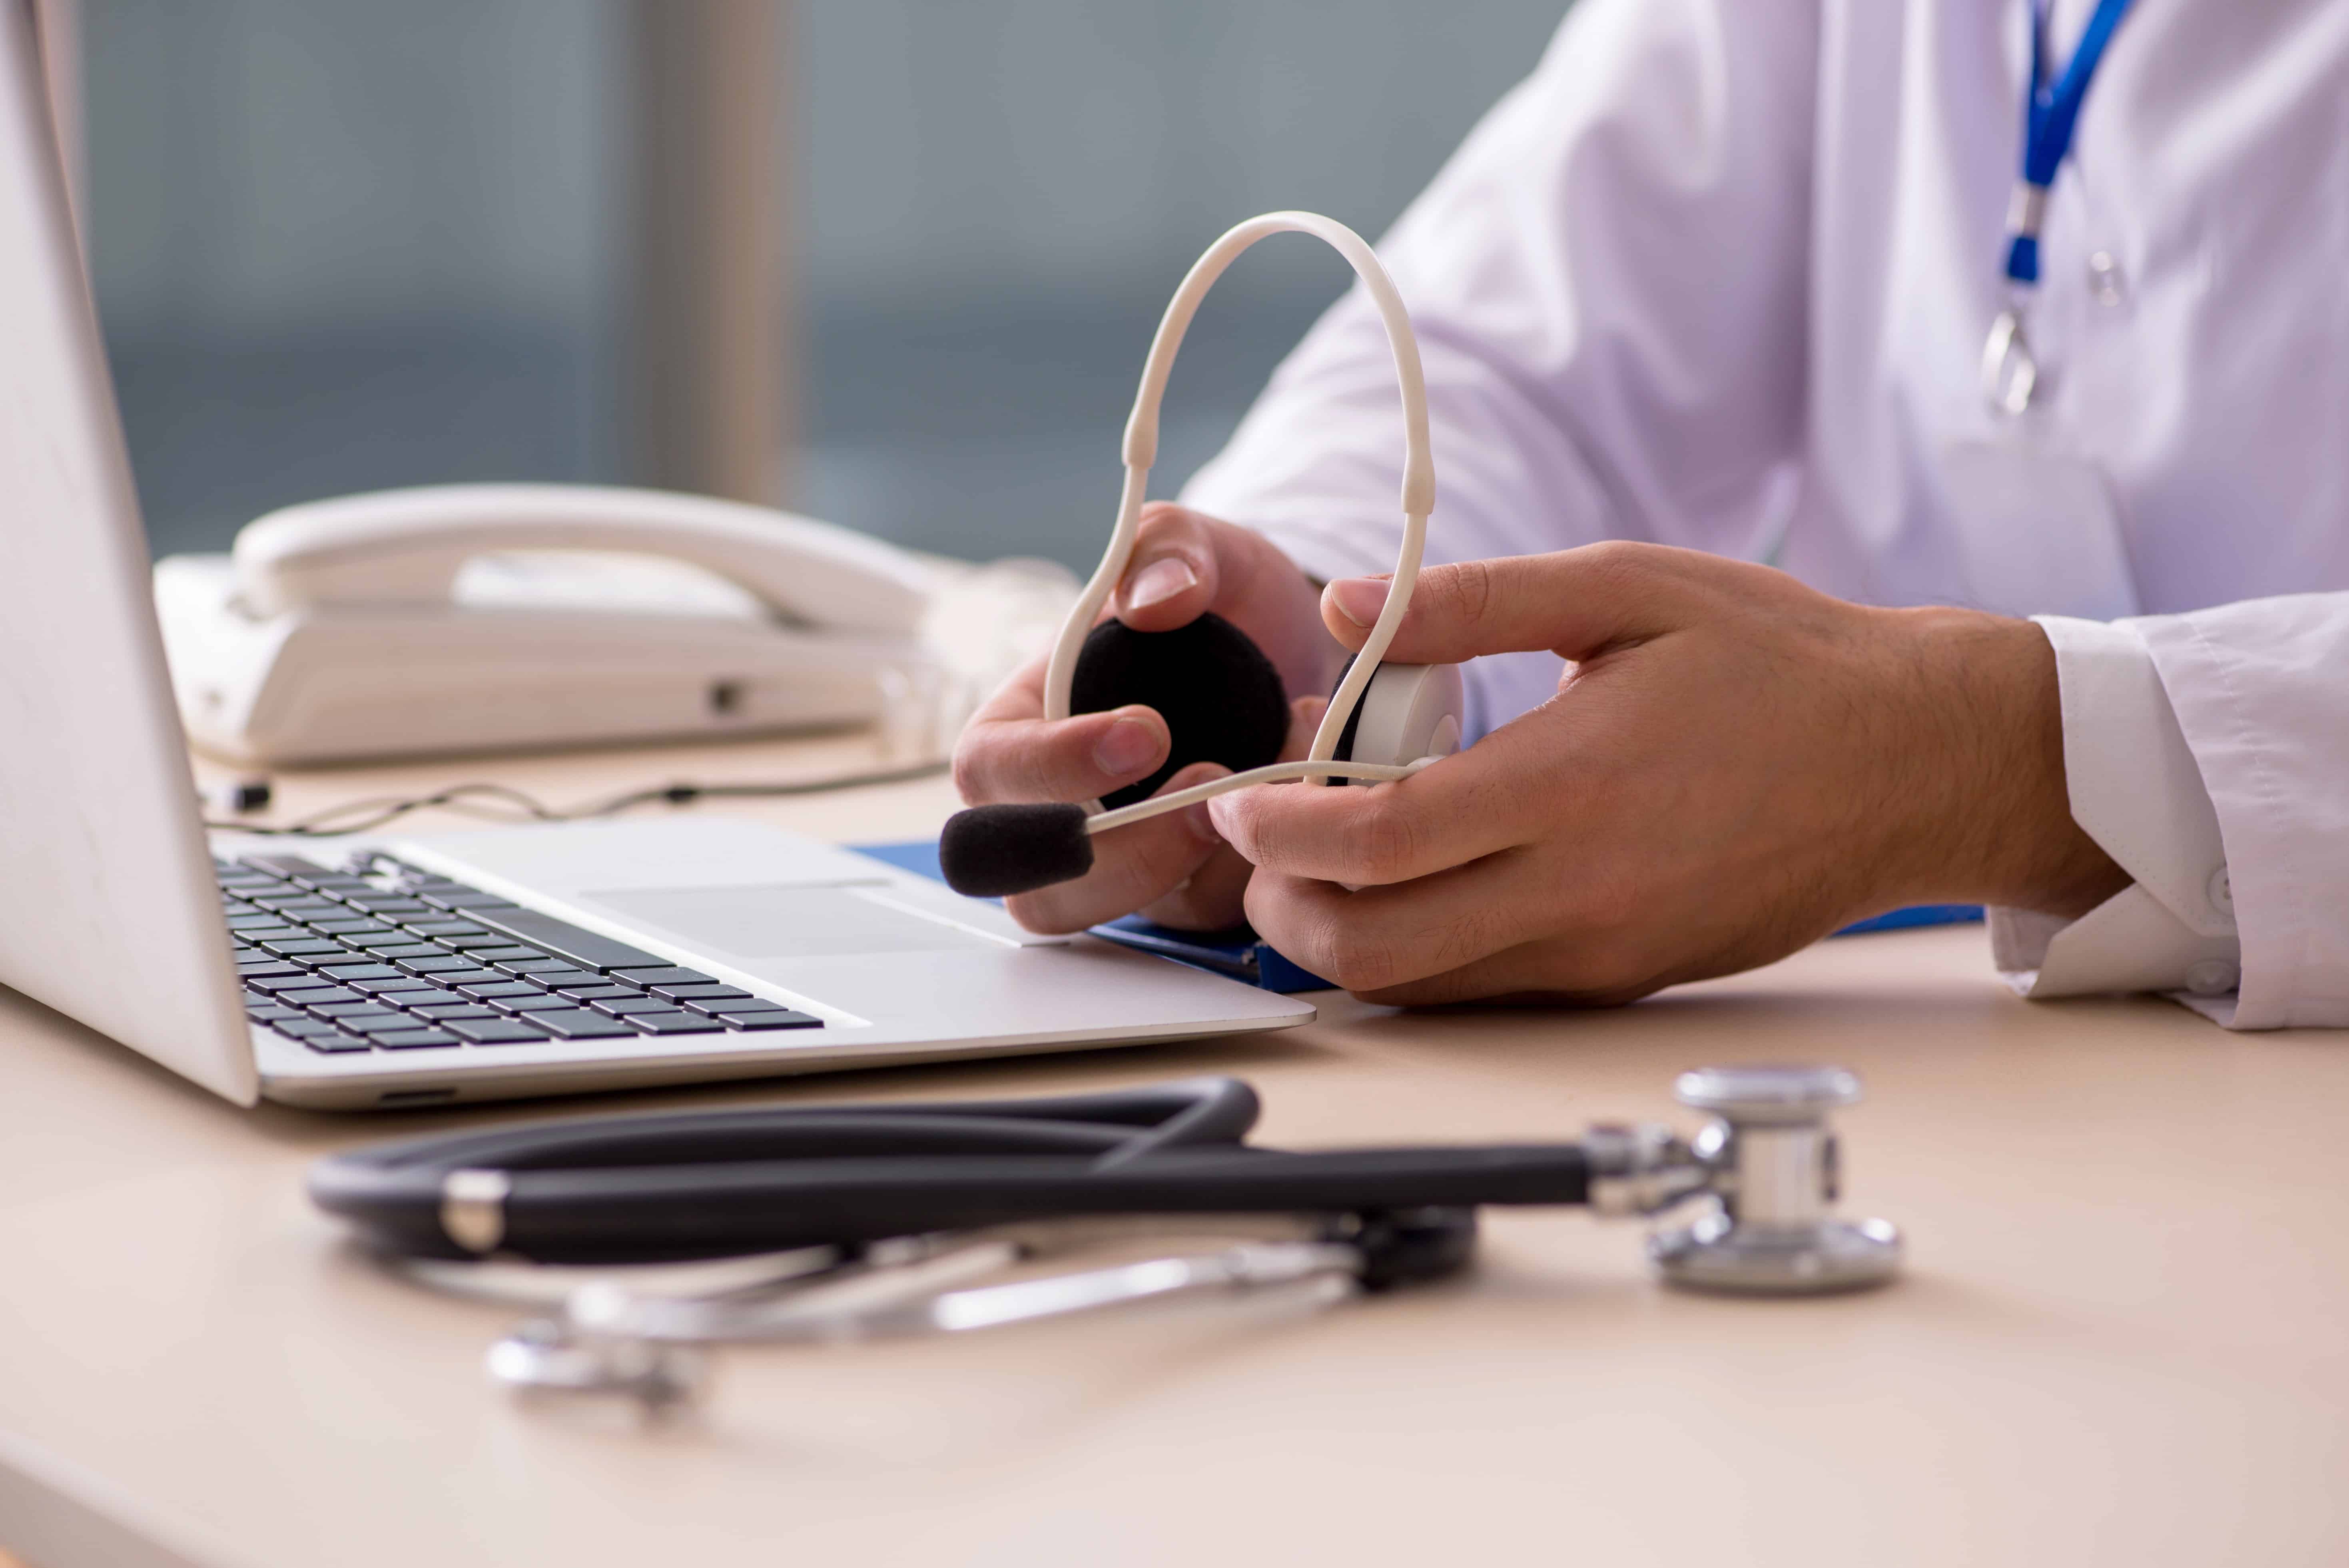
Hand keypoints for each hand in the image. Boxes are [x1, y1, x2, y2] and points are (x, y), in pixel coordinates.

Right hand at [952, 503, 1336, 933]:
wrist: (1293, 647)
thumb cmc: (1217, 599)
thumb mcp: (1196, 546)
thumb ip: (1169, 550)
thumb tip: (1153, 601)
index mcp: (1021, 722)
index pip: (989, 768)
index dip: (1052, 766)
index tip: (1146, 732)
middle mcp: (1048, 805)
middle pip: (1025, 878)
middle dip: (1112, 850)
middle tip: (1206, 788)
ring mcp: (1109, 859)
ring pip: (1096, 916)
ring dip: (1174, 872)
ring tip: (1252, 801)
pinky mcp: (1176, 891)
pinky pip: (1189, 917)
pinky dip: (1240, 875)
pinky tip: (1293, 810)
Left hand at [1207, 542, 2128, 1004]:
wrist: (1913, 760)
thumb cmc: (1779, 662)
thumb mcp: (1629, 587)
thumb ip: (1478, 600)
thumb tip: (1345, 606)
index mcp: (1571, 784)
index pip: (1379, 840)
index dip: (1283, 828)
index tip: (1243, 796)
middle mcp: (1581, 889)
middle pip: (1377, 947)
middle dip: (1286, 906)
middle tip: (1263, 844)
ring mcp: (1605, 949)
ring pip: (1424, 989)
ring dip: (1343, 940)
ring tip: (1322, 862)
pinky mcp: (1627, 978)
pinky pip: (1489, 992)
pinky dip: (1422, 956)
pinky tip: (1413, 887)